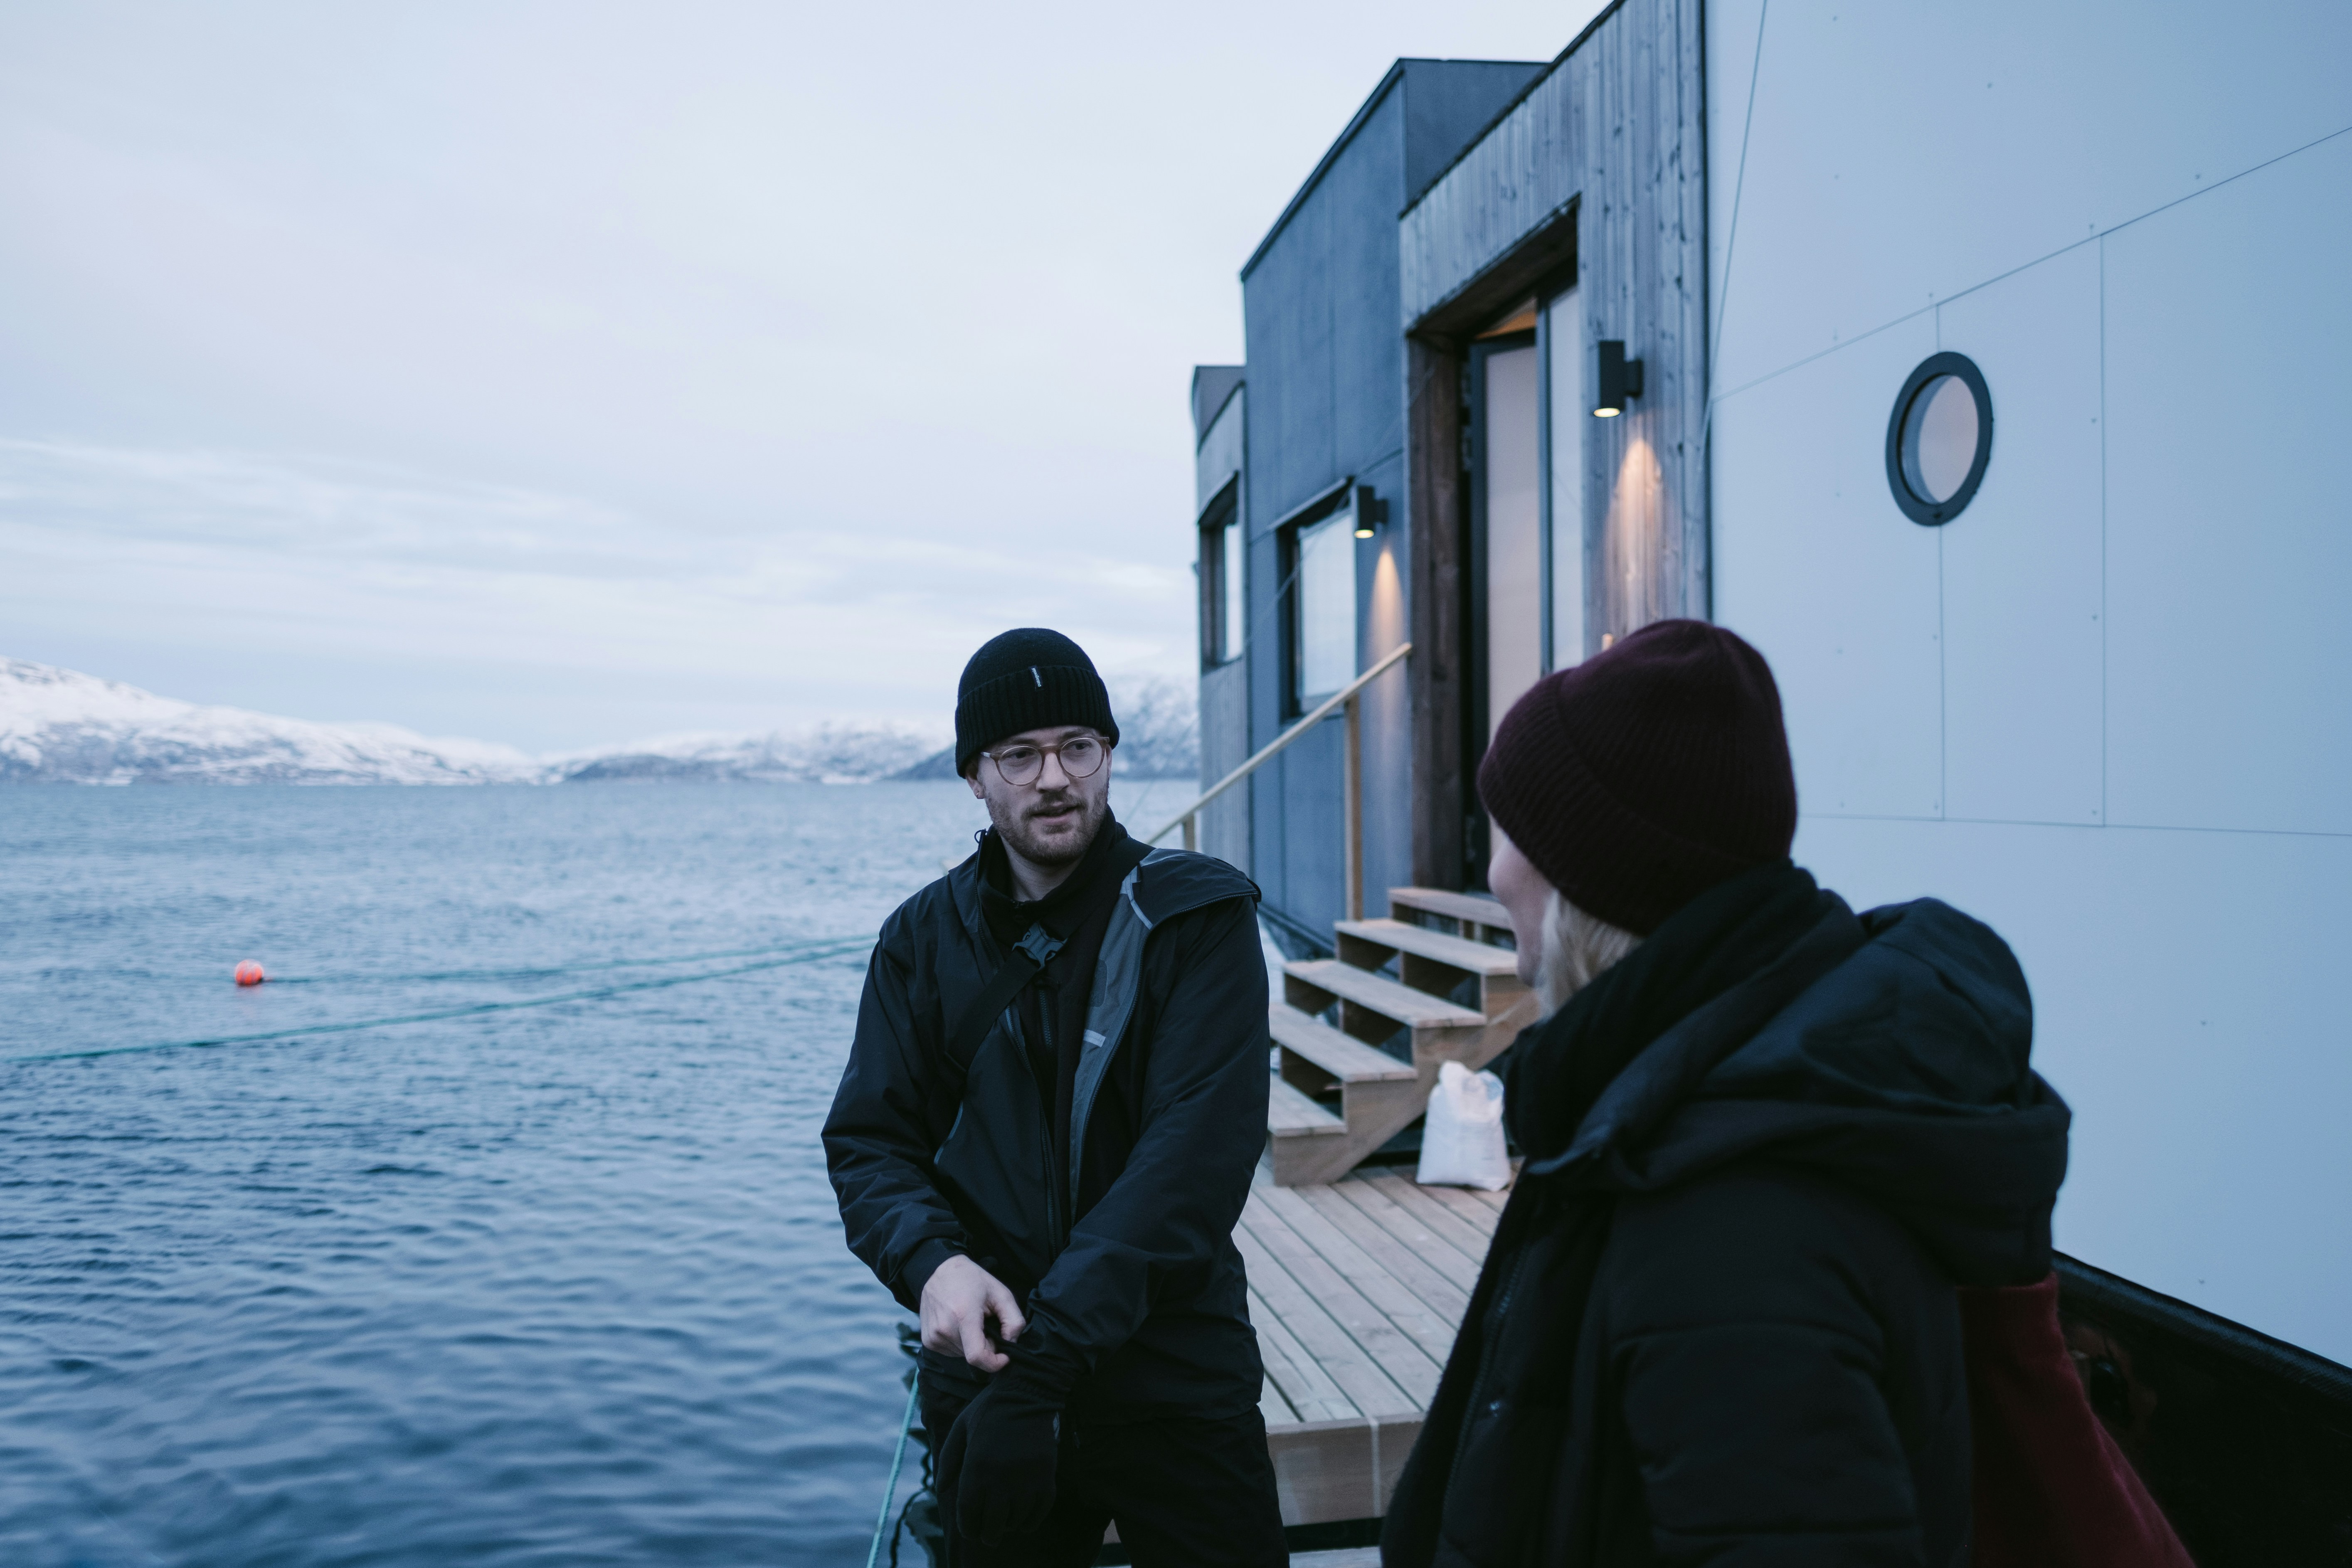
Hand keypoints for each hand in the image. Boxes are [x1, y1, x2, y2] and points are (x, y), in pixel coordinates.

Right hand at [920, 1253, 1024, 1372]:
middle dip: (986, 1346)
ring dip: (972, 1345)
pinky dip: (961, 1344)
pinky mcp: (927, 1340)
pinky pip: (951, 1352)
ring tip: (971, 1321)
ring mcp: (932, 1336)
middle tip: (986, 1324)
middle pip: (972, 1356)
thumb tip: (1011, 1343)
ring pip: (962, 1355)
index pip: (977, 1357)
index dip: (995, 1363)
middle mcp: (943, 1329)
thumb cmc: (972, 1280)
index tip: (1005, 1355)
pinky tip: (959, 1324)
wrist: (939, 1270)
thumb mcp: (1001, 1293)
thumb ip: (1014, 1321)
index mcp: (962, 1316)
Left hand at [938, 1357, 1063, 1544]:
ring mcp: (1026, 1478)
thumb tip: (941, 1490)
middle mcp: (1001, 1477)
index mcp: (977, 1466)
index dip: (968, 1528)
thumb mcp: (960, 1428)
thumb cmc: (989, 1410)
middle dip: (987, 1535)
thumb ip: (947, 1460)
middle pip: (993, 1525)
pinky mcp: (1046, 1476)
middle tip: (987, 1536)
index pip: (970, 1514)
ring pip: (1016, 1521)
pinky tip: (1023, 1518)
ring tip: (1005, 1521)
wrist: (1027, 1392)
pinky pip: (1039, 1512)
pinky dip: (1030, 1520)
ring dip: (1009, 1525)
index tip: (970, 1531)